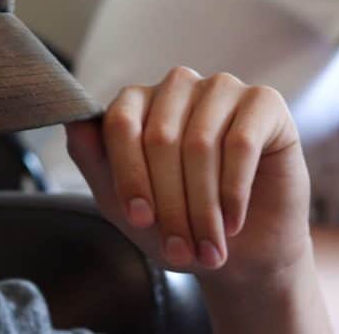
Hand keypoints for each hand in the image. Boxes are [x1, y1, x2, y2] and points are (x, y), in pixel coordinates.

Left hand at [65, 67, 310, 282]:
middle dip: (170, 203)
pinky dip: (234, 190)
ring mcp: (221, 88)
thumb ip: (92, 159)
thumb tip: (73, 123)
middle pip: (161, 137)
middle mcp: (177, 86)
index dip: (128, 175)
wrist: (242, 251)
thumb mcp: (123, 201)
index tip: (139, 220)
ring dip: (203, 206)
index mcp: (137, 101)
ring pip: (200, 143)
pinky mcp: (264, 102)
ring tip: (208, 247)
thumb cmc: (178, 222)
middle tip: (180, 249)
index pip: (121, 123)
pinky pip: (241, 142)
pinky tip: (233, 221)